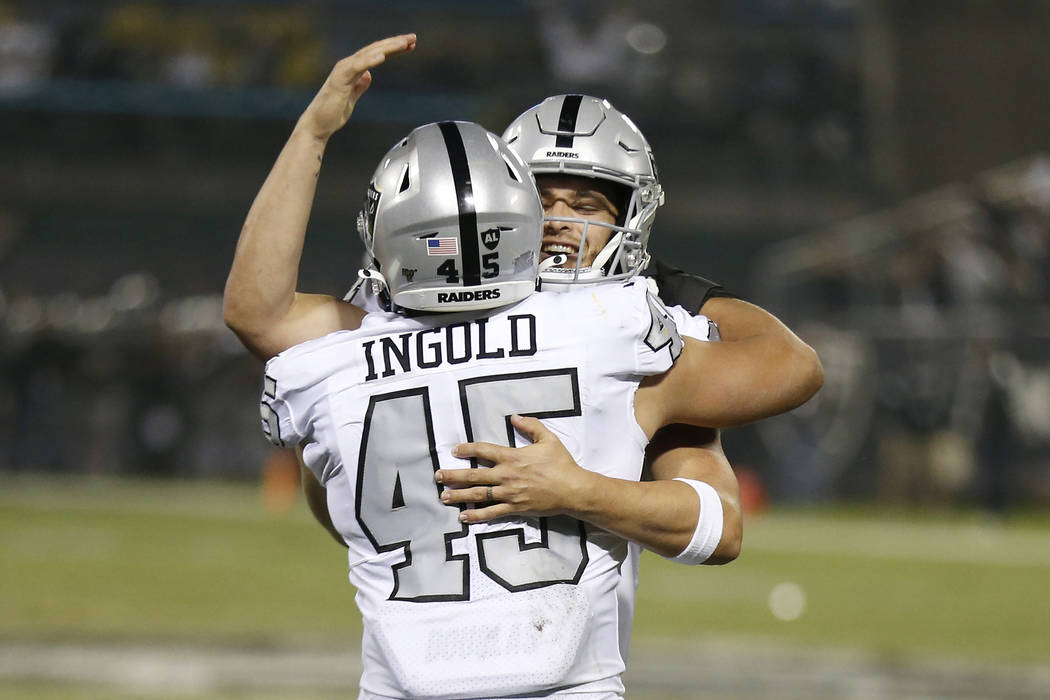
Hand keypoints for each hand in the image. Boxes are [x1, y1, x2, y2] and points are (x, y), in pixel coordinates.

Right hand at [298, 34, 416, 140]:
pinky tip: (382, 56)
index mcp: (353, 69)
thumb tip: (368, 76)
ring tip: (404, 43)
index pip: (376, 54)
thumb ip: (359, 85)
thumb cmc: (332, 113)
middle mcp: (348, 66)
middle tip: (413, 38)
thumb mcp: (352, 97)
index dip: (393, 49)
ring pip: (369, 54)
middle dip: (395, 43)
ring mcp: (343, 71)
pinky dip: (370, 60)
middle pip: (375, 50)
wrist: (317, 125)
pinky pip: (357, 66)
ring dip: (388, 47)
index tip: (410, 45)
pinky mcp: (340, 79)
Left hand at [435, 415, 594, 522]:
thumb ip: (530, 426)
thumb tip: (514, 417)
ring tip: (443, 496)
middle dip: (453, 475)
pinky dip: (476, 515)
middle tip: (438, 475)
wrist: (573, 490)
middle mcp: (506, 475)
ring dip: (459, 495)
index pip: (484, 450)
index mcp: (513, 457)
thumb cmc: (562, 464)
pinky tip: (463, 516)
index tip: (455, 450)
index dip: (467, 449)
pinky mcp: (514, 508)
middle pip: (474, 475)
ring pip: (478, 494)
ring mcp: (509, 494)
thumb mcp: (548, 439)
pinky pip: (491, 513)